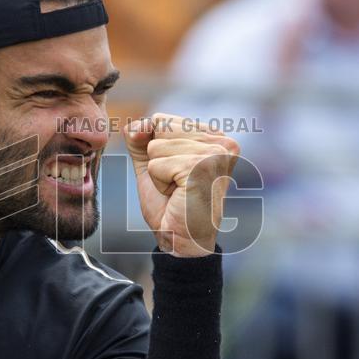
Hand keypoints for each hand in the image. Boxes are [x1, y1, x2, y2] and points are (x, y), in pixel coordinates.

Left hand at [123, 113, 240, 256]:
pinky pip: (155, 164)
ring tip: (178, 189)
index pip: (163, 120)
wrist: (179, 238)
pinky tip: (177, 194)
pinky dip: (158, 182)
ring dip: (158, 172)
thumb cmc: (170, 203)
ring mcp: (214, 154)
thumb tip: (135, 127)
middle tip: (177, 183)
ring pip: (155, 146)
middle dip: (157, 158)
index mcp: (216, 136)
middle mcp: (222, 141)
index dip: (156, 148)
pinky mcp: (201, 168)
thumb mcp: (151, 162)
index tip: (176, 172)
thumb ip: (141, 137)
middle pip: (160, 127)